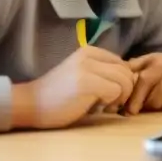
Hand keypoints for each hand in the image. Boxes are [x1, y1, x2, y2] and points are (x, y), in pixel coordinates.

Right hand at [11, 47, 136, 129]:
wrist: (29, 105)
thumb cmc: (58, 96)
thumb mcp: (83, 76)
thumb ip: (104, 73)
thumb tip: (132, 79)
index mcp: (90, 51)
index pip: (123, 63)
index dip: (123, 82)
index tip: (111, 96)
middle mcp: (90, 55)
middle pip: (127, 71)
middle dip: (126, 90)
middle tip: (111, 104)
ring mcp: (88, 68)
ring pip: (125, 80)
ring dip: (121, 97)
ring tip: (105, 107)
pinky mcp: (87, 82)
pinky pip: (116, 90)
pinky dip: (112, 102)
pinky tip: (98, 108)